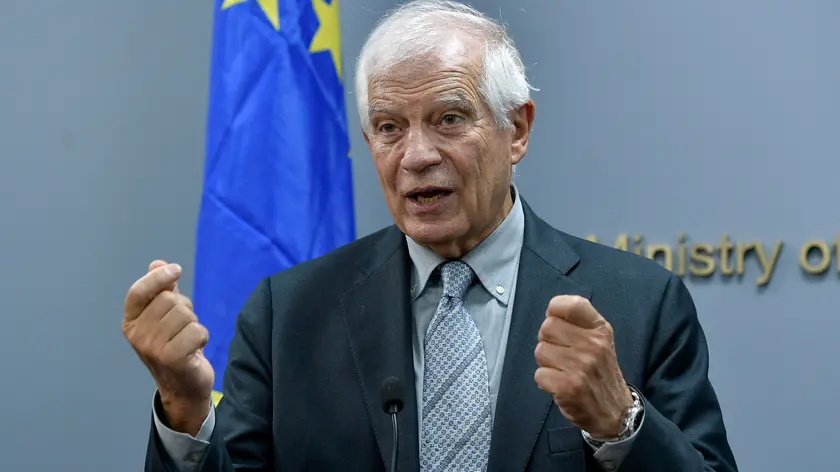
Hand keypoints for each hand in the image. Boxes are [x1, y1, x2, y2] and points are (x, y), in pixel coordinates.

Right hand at [122, 260, 213, 435]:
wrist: (183, 387)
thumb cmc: (175, 347)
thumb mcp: (166, 317)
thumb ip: (162, 291)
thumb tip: (157, 263)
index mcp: (131, 322)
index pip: (138, 292)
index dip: (157, 277)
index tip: (176, 269)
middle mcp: (137, 335)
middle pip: (169, 300)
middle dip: (184, 308)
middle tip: (182, 328)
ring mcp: (152, 348)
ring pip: (185, 314)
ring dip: (194, 324)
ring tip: (187, 340)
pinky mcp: (172, 357)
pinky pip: (197, 330)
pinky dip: (202, 337)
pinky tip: (195, 350)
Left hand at [534, 295, 632, 438]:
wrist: (616, 412)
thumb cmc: (600, 372)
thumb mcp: (600, 342)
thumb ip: (579, 325)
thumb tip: (549, 315)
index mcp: (601, 329)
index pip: (571, 305)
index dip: (556, 310)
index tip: (557, 322)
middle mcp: (593, 345)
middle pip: (547, 327)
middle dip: (548, 340)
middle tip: (561, 354)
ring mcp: (581, 366)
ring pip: (540, 351)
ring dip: (546, 363)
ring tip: (562, 370)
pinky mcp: (568, 387)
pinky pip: (539, 374)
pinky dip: (545, 381)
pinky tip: (560, 385)